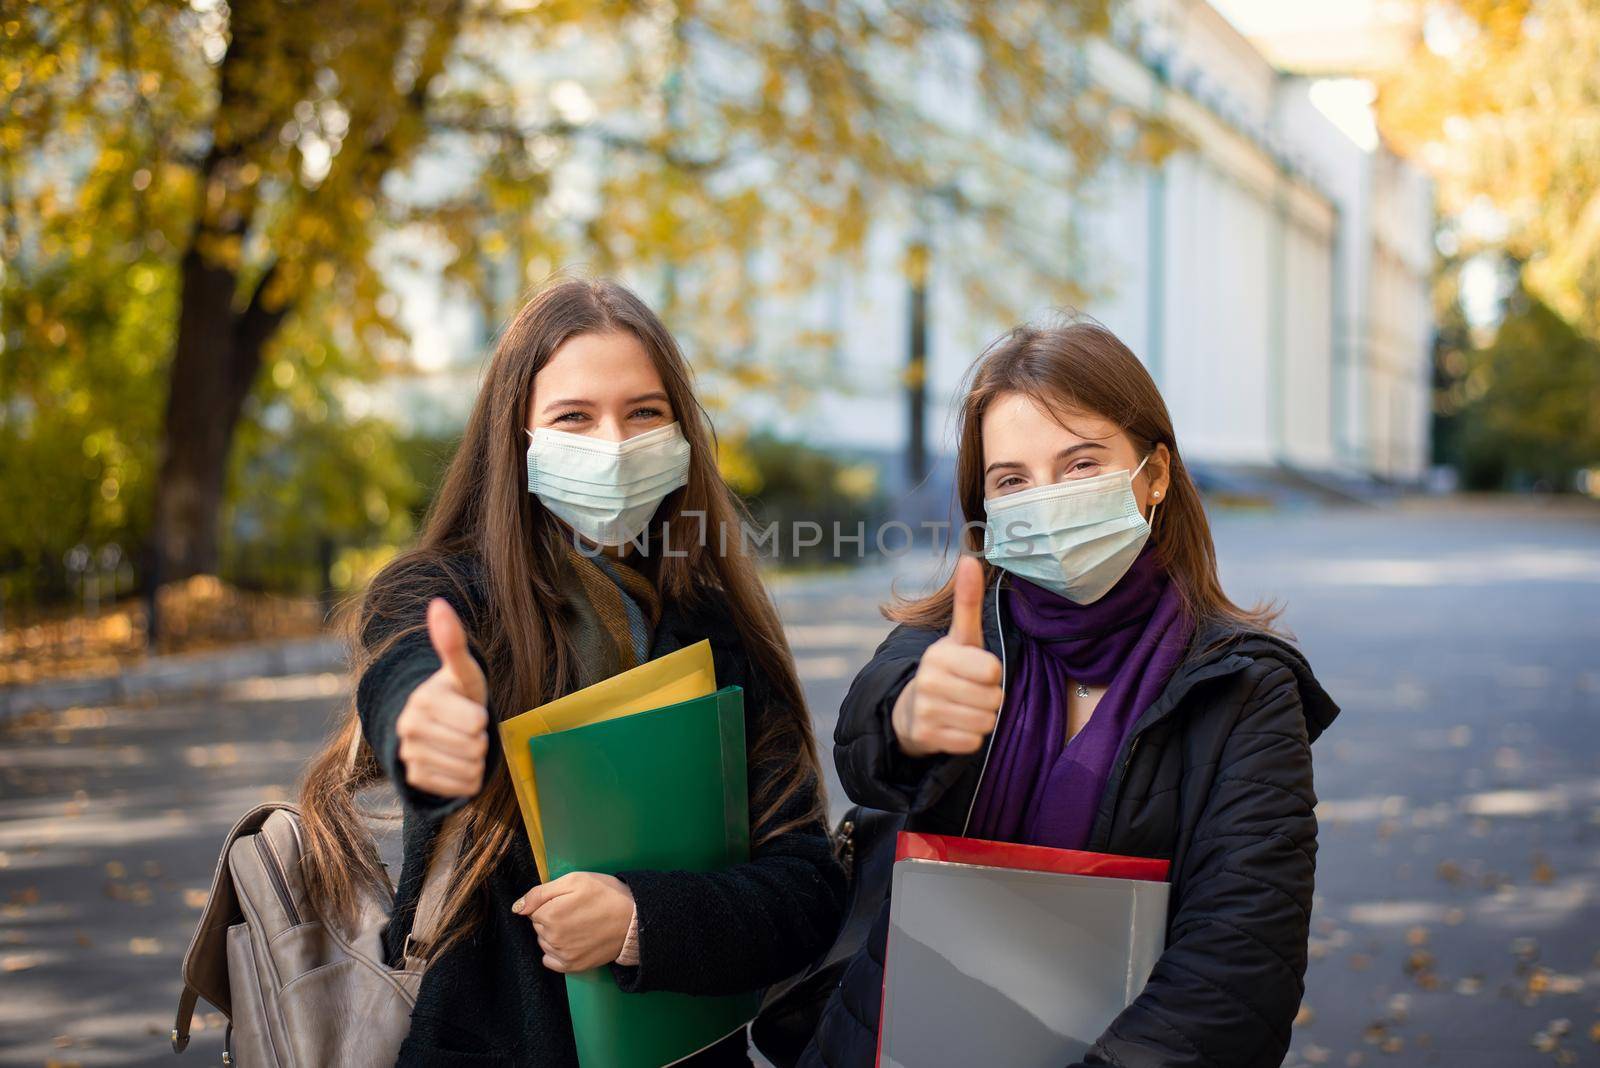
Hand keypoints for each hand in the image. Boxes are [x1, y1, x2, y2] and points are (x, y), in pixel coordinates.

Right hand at [394, 598, 489, 797]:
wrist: (438, 727)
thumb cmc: (458, 695)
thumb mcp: (463, 671)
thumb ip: (453, 642)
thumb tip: (438, 603)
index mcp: (424, 699)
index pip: (478, 723)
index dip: (483, 718)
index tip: (470, 708)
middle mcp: (410, 727)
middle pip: (475, 748)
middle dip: (480, 740)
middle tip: (468, 729)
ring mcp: (409, 754)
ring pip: (469, 770)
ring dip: (476, 760)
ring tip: (463, 744)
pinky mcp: (414, 778)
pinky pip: (460, 788)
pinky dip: (467, 780)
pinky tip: (456, 762)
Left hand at [512, 872, 635, 972]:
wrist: (634, 919)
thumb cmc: (605, 894)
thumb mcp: (574, 881)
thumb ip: (540, 892)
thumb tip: (517, 907)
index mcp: (549, 915)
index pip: (533, 909)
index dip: (549, 902)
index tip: (567, 900)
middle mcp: (552, 938)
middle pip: (538, 926)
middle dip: (550, 917)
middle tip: (574, 910)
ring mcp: (562, 955)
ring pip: (544, 942)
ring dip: (553, 934)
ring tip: (577, 924)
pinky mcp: (573, 966)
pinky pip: (550, 961)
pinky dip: (555, 952)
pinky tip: (572, 941)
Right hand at [892, 555, 1003, 757]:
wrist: (912, 709)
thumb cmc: (949, 669)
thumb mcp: (960, 637)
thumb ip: (967, 602)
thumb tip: (970, 559)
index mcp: (939, 654)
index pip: (994, 670)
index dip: (992, 674)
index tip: (975, 671)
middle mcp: (928, 680)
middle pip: (993, 699)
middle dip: (989, 699)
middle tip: (970, 693)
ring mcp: (924, 710)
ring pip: (985, 722)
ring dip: (981, 719)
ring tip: (962, 709)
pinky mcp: (925, 736)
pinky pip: (972, 742)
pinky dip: (969, 738)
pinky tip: (954, 727)